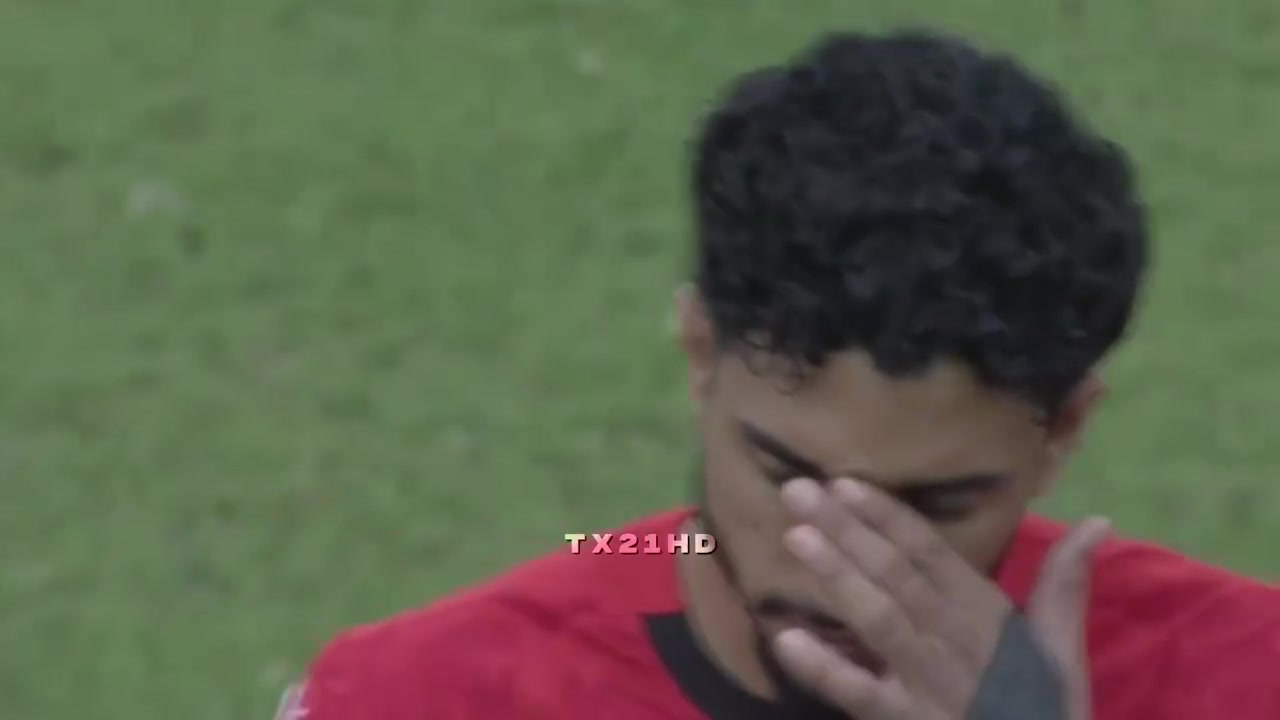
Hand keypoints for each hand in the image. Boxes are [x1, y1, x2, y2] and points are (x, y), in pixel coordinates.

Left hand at [774, 478, 1109, 719]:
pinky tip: (786, 639)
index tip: (844, 482)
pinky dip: (824, 668)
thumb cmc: (1043, 710)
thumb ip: (1065, 583)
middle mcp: (955, 641)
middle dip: (847, 530)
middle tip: (797, 490)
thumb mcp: (1060, 648)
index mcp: (987, 616)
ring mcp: (927, 683)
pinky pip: (860, 694)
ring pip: (879, 619)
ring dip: (838, 577)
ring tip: (795, 538)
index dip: (888, 516)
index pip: (931, 553)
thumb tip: (1098, 520)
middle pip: (896, 575)